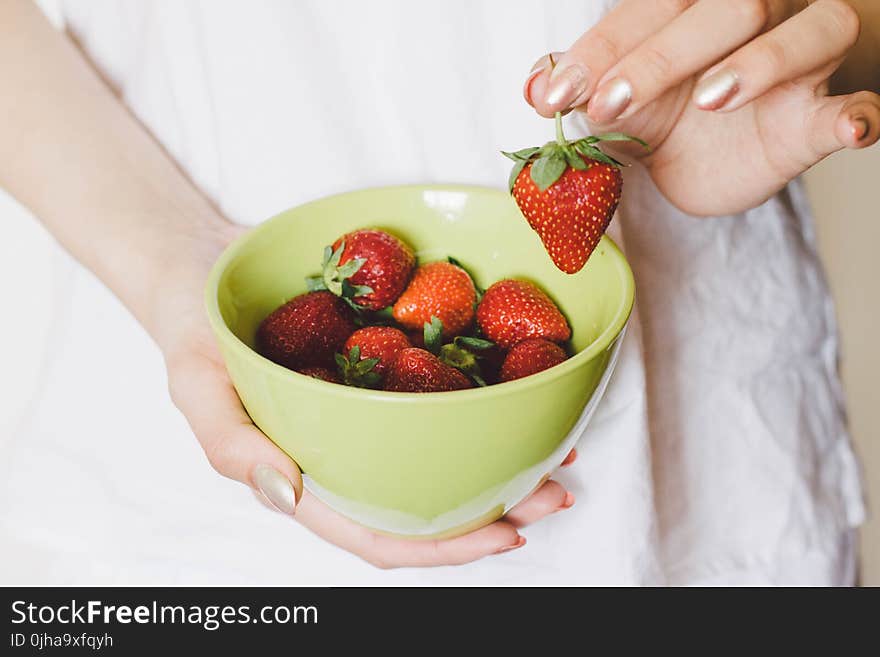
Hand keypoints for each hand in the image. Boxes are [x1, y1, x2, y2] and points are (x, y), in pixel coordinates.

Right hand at [159, 225, 575, 568]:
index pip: (378, 532)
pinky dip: (484, 398)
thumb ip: (231, 444)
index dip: (443, 548)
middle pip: (428, 500)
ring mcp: (370, 409)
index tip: (505, 535)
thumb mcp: (194, 383)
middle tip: (555, 491)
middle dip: (496, 508)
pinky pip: (439, 389)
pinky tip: (522, 391)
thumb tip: (286, 495)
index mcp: (307, 474)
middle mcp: (348, 451)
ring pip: (443, 451)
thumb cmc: (194, 328)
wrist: (206, 261)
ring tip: (558, 454)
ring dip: (503, 460)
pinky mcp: (383, 365)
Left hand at [524, 0, 879, 215]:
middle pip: (729, 8)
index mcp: (688, 12)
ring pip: (812, 30)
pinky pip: (858, 104)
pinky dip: (858, 114)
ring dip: (764, 61)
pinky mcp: (821, 115)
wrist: (719, 158)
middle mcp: (752, 21)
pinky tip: (849, 126)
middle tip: (610, 106)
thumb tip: (533, 83)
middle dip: (662, 56)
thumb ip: (584, 88)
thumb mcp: (620, 103)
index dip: (600, 51)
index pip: (649, 11)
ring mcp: (799, 64)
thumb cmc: (669, 113)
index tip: (553, 97)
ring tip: (714, 99)